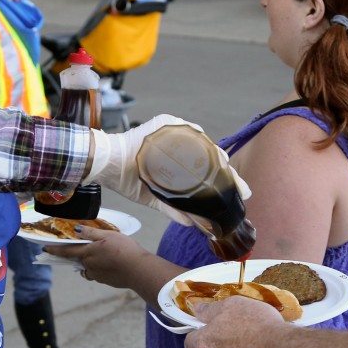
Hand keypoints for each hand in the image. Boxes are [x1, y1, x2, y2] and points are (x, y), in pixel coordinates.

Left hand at [44, 225, 150, 288]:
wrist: (139, 270)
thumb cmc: (124, 249)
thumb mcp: (108, 235)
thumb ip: (91, 233)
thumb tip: (77, 230)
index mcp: (88, 253)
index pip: (67, 251)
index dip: (55, 249)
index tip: (44, 249)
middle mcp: (89, 266)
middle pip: (79, 259)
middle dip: (80, 254)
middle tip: (90, 247)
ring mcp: (97, 276)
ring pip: (88, 268)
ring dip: (90, 262)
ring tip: (104, 255)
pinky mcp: (106, 281)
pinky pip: (98, 274)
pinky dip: (101, 269)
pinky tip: (112, 264)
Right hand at [85, 114, 251, 224]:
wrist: (106, 163)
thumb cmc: (126, 177)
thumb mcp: (155, 196)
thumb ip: (174, 209)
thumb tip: (194, 224)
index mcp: (174, 156)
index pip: (205, 166)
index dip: (223, 179)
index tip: (238, 191)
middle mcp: (176, 139)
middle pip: (210, 155)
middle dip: (227, 173)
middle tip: (242, 189)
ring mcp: (172, 129)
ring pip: (205, 144)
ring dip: (220, 161)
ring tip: (232, 180)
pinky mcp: (166, 123)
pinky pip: (191, 132)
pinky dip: (203, 146)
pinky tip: (216, 160)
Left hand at [183, 297, 288, 347]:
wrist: (279, 343)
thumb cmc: (254, 324)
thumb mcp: (229, 305)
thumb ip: (209, 309)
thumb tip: (198, 309)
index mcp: (204, 343)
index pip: (189, 342)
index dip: (196, 331)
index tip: (205, 322)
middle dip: (215, 337)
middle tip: (229, 323)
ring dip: (229, 343)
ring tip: (245, 331)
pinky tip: (252, 341)